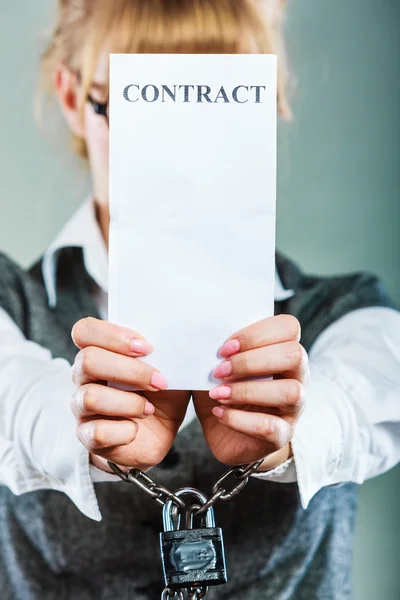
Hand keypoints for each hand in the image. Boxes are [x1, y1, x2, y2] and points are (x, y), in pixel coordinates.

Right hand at [70, 317, 189, 471]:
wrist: (157, 435)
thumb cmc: (160, 395)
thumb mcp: (168, 369)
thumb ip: (165, 350)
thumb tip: (179, 337)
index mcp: (99, 352)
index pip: (84, 331)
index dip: (112, 335)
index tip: (147, 347)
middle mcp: (83, 377)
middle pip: (87, 360)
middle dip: (130, 370)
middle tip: (159, 381)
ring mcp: (82, 408)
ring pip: (90, 397)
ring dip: (129, 402)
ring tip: (149, 409)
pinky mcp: (88, 437)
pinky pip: (98, 432)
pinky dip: (125, 430)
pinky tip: (136, 428)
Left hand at [192, 315, 308, 468]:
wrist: (224, 433)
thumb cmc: (223, 390)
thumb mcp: (218, 365)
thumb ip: (219, 349)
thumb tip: (201, 337)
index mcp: (283, 351)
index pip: (288, 327)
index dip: (257, 334)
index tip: (224, 348)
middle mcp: (297, 376)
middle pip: (294, 355)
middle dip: (252, 361)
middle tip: (219, 371)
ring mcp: (294, 408)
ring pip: (291, 392)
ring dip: (248, 390)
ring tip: (218, 394)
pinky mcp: (282, 436)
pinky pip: (270, 427)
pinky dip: (240, 419)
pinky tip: (219, 414)